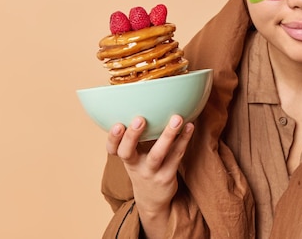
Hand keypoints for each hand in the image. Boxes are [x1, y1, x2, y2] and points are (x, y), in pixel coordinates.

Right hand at [106, 115, 193, 237]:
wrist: (152, 200)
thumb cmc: (144, 168)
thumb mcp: (136, 155)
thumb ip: (138, 136)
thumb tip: (148, 101)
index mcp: (126, 158)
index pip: (113, 149)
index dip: (112, 138)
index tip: (117, 124)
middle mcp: (135, 166)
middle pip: (128, 153)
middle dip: (132, 136)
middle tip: (140, 119)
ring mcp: (151, 173)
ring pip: (157, 155)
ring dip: (167, 136)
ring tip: (177, 119)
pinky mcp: (167, 177)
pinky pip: (176, 156)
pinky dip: (183, 140)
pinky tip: (190, 126)